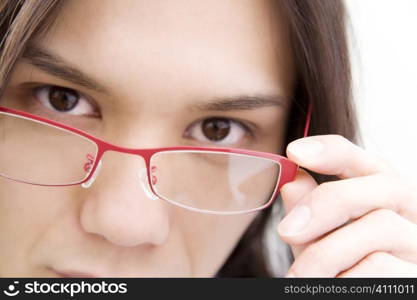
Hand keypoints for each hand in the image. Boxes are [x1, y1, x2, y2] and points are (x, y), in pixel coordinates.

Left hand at [277, 134, 416, 276]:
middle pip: (383, 185)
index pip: (367, 161)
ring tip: (299, 277)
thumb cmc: (340, 271)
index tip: (294, 151)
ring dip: (327, 254)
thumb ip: (309, 213)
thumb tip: (292, 181)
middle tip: (286, 231)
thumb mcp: (319, 240)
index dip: (331, 151)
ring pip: (381, 226)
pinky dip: (346, 279)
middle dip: (326, 203)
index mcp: (385, 198)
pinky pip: (382, 266)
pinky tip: (334, 287)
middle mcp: (412, 213)